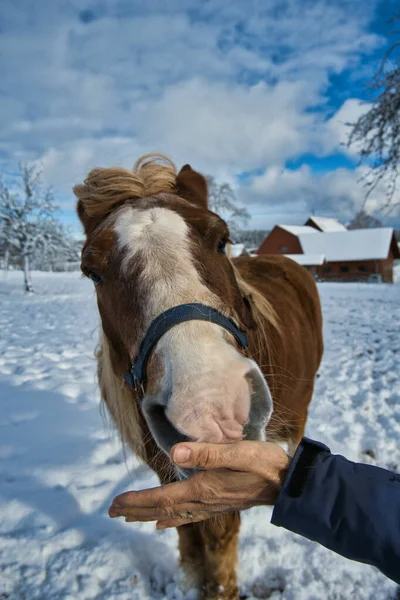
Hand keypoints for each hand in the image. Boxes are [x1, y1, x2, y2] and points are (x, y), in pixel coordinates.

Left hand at [108, 441, 290, 528]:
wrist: (289, 482)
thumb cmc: (265, 463)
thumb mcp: (239, 451)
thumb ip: (208, 452)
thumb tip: (176, 452)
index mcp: (205, 488)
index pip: (163, 498)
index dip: (138, 501)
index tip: (115, 503)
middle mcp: (205, 500)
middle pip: (163, 508)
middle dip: (136, 510)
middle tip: (112, 512)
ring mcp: (213, 504)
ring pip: (173, 513)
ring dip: (149, 514)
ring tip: (129, 517)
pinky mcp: (220, 502)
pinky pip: (189, 515)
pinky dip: (172, 518)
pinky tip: (164, 522)